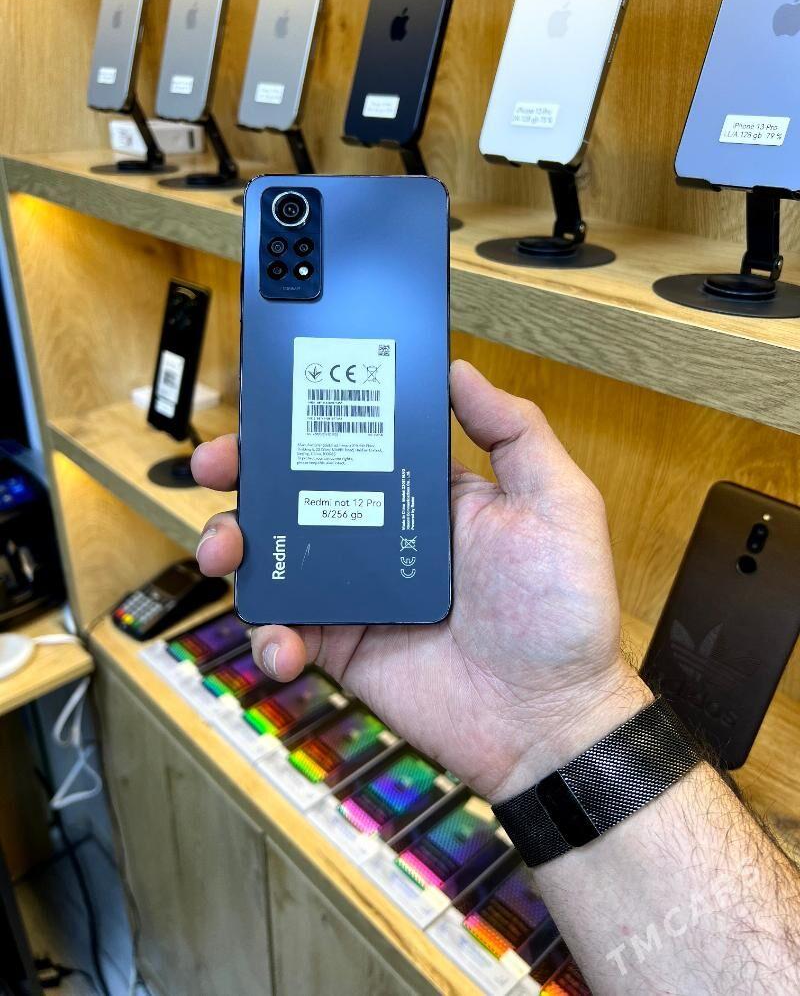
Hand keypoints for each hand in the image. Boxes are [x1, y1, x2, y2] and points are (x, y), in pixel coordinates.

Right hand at [192, 360, 649, 802]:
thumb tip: (460, 369)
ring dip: (236, 544)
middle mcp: (385, 533)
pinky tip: (283, 643)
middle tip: (218, 467)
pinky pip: (287, 627)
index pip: (355, 440)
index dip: (308, 419)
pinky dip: (269, 632)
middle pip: (298, 489)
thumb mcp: (558, 504)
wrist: (548, 721)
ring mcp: (358, 590)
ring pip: (277, 554)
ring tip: (224, 551)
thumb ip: (515, 431)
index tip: (269, 403)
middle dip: (247, 472)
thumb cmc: (564, 612)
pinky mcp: (342, 645)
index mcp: (428, 493)